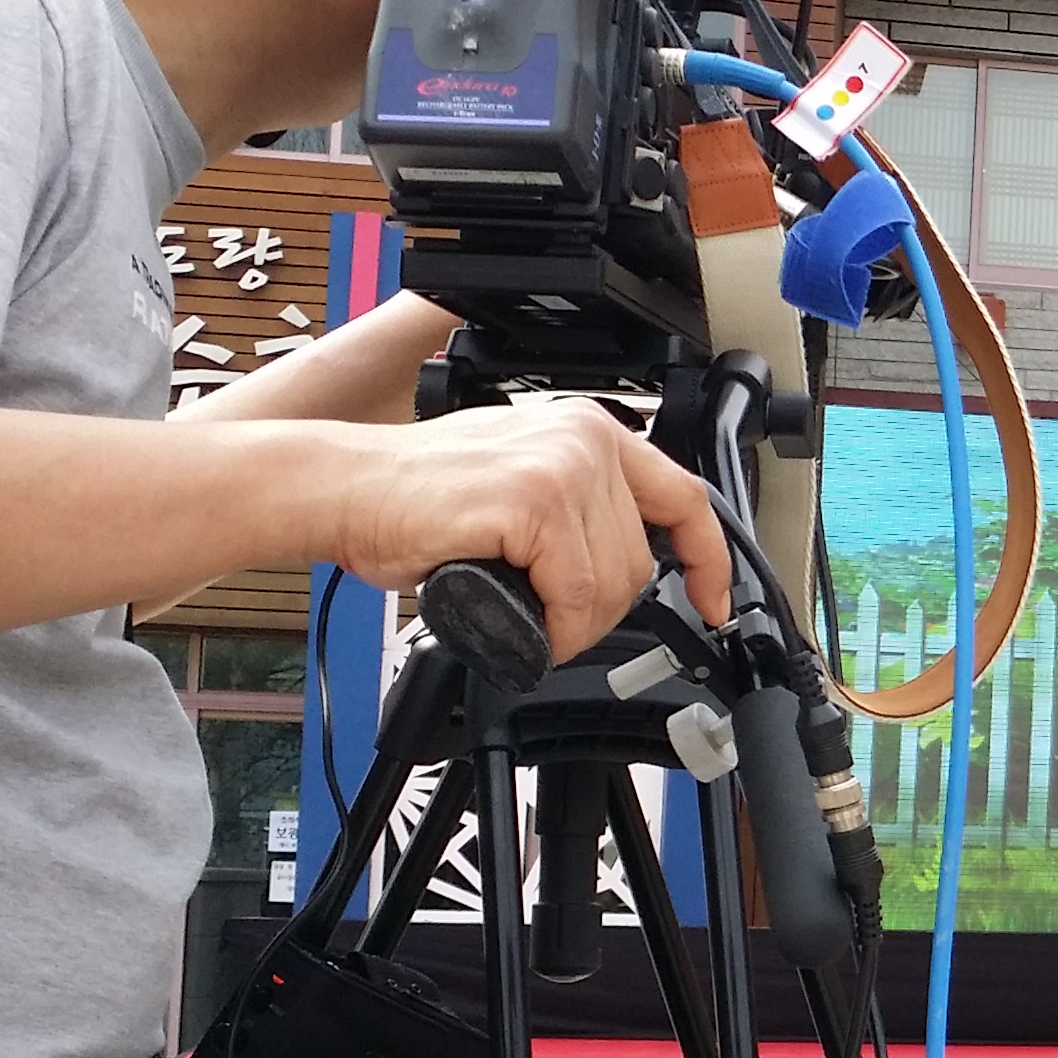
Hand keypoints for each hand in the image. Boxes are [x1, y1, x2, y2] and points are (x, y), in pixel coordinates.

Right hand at [326, 401, 730, 655]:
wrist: (343, 490)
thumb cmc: (415, 498)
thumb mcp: (520, 485)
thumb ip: (578, 508)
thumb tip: (621, 563)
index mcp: (590, 431)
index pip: (683, 499)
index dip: (708, 560)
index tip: (714, 601)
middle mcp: (585, 439)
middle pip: (640, 559)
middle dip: (604, 611)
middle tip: (556, 623)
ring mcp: (561, 468)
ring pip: (611, 584)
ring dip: (575, 624)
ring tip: (528, 617)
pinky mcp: (532, 502)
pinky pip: (573, 594)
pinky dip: (553, 626)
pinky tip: (520, 619)